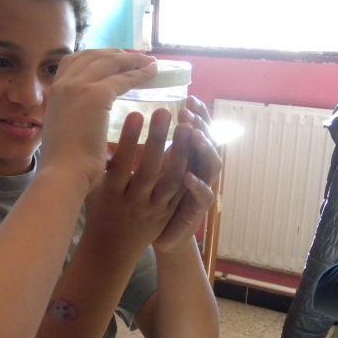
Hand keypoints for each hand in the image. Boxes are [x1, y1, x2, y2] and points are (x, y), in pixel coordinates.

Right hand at [39, 49, 157, 192]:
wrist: (63, 174)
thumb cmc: (64, 165)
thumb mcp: (62, 132)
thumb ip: (71, 118)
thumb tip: (84, 120)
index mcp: (52, 93)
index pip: (72, 62)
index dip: (94, 58)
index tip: (111, 60)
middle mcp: (63, 84)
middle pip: (92, 56)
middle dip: (115, 54)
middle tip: (134, 58)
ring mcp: (78, 87)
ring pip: (110, 63)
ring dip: (131, 60)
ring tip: (148, 62)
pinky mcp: (96, 96)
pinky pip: (124, 78)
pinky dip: (140, 73)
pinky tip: (152, 74)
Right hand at [85, 107, 192, 252]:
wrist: (112, 250)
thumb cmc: (98, 212)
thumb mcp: (90, 190)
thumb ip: (95, 167)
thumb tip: (93, 133)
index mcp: (111, 195)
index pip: (120, 165)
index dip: (127, 140)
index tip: (135, 114)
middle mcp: (134, 202)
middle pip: (148, 169)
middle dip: (156, 139)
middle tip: (164, 110)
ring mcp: (154, 209)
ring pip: (171, 180)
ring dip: (180, 152)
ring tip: (186, 125)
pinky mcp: (167, 212)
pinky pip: (181, 190)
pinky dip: (189, 168)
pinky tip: (195, 148)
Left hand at [152, 97, 222, 252]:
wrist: (161, 238)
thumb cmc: (152, 203)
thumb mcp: (149, 173)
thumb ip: (144, 150)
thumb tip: (127, 121)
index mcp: (191, 160)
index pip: (199, 133)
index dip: (198, 116)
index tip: (188, 99)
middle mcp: (201, 172)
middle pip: (209, 143)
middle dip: (202, 125)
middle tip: (189, 111)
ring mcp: (202, 191)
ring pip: (210, 166)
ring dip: (202, 149)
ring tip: (193, 134)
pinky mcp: (197, 211)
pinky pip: (202, 197)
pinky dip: (197, 186)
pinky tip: (189, 176)